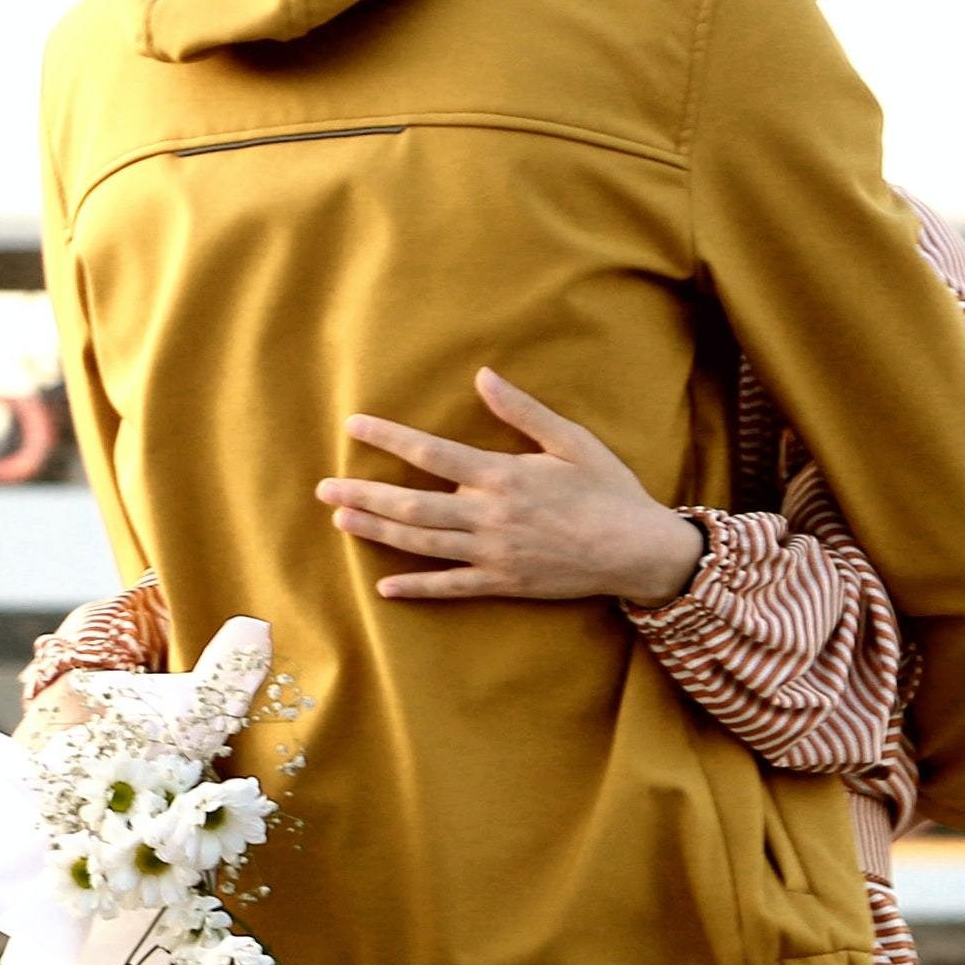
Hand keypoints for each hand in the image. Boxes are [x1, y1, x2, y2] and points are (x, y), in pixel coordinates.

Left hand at [318, 371, 704, 604]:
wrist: (639, 551)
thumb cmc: (609, 490)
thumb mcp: (571, 440)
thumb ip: (522, 411)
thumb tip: (483, 377)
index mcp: (503, 475)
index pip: (431, 453)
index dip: (388, 438)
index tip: (354, 427)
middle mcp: (490, 517)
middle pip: (412, 505)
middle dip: (364, 495)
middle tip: (325, 488)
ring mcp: (494, 554)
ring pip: (422, 543)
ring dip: (378, 532)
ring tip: (342, 520)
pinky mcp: (504, 583)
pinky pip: (451, 588)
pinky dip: (417, 587)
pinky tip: (385, 586)